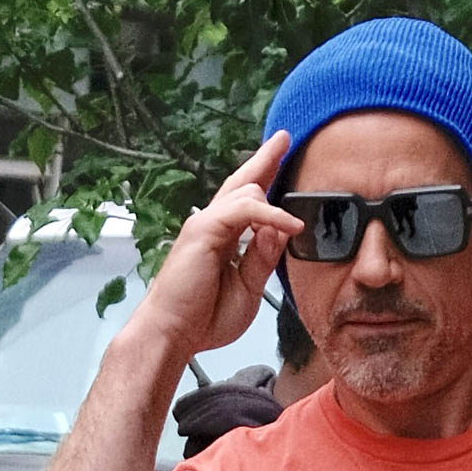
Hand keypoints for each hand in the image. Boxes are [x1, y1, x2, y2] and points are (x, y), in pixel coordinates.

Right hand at [141, 130, 302, 355]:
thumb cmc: (204, 317)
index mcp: (224, 236)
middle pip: (243, 182)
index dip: (264, 177)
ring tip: (297, 225)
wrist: (174, 333)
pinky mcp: (204, 230)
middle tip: (283, 137)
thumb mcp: (249, 288)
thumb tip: (280, 230)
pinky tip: (290, 226)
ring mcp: (206, 224)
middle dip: (265, 159)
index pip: (248, 199)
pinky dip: (270, 215)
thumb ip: (264, 259)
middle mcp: (213, 223)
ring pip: (248, 193)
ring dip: (276, 206)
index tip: (280, 155)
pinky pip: (244, 210)